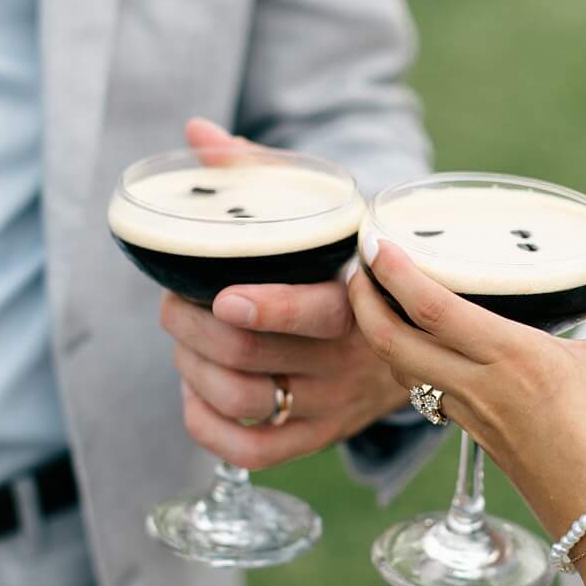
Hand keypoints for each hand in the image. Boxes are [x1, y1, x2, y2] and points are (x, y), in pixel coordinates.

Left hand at [165, 117, 407, 467]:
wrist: (412, 330)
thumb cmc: (345, 258)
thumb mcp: (321, 211)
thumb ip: (258, 171)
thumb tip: (196, 133)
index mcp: (355, 299)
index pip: (310, 312)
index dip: (263, 307)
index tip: (221, 295)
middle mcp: (346, 360)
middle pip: (246, 354)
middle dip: (188, 325)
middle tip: (172, 302)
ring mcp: (331, 405)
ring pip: (239, 399)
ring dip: (189, 367)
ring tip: (184, 340)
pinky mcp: (314, 438)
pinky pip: (248, 451)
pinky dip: (204, 423)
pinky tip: (194, 391)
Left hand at [346, 232, 585, 536]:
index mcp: (514, 358)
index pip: (432, 309)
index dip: (393, 274)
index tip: (374, 241)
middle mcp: (479, 385)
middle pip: (390, 340)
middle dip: (360, 300)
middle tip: (355, 264)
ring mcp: (469, 414)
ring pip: (400, 367)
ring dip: (376, 330)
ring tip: (375, 295)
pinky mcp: (471, 435)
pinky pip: (422, 390)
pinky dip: (405, 360)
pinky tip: (413, 339)